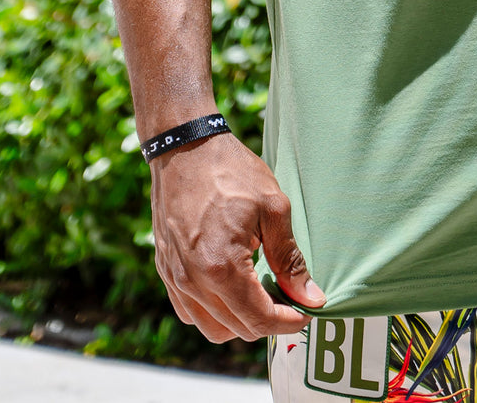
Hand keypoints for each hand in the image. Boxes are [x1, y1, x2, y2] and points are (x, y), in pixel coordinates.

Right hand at [150, 134, 325, 341]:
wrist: (184, 147)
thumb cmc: (231, 172)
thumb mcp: (273, 208)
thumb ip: (290, 258)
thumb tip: (310, 297)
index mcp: (222, 267)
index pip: (259, 319)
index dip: (289, 322)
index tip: (307, 311)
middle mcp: (193, 282)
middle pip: (238, 329)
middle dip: (268, 321)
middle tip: (290, 298)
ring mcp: (175, 279)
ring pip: (212, 328)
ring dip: (241, 322)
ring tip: (261, 294)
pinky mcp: (165, 271)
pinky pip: (190, 312)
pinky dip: (214, 312)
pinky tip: (232, 287)